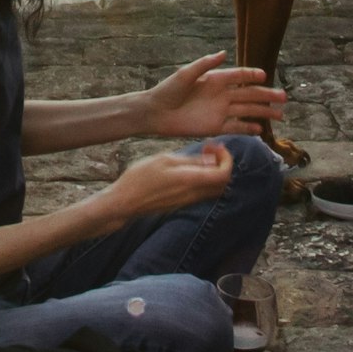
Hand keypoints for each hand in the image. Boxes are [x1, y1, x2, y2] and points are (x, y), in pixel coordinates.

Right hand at [106, 142, 237, 220]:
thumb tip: (212, 160)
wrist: (125, 201)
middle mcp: (193, 194)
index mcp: (190, 180)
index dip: (227, 159)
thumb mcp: (164, 160)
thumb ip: (191, 161)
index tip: (216, 147)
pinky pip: (203, 192)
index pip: (224, 175)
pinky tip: (190, 168)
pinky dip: (204, 179)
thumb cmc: (140, 178)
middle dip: (222, 164)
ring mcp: (188, 201)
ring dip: (213, 171)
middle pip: (223, 183)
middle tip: (210, 150)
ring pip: (214, 188)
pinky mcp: (182, 203)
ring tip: (200, 156)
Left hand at [145, 52, 286, 138]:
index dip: (252, 75)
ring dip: (263, 113)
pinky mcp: (216, 127)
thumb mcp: (185, 74)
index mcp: (216, 79)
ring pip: (247, 111)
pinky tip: (261, 130)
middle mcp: (222, 94)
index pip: (239, 76)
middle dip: (266, 95)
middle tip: (283, 97)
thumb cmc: (168, 90)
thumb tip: (224, 53)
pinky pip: (236, 127)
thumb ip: (204, 64)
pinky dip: (249, 128)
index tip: (264, 75)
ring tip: (280, 115)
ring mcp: (220, 111)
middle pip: (249, 94)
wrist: (157, 113)